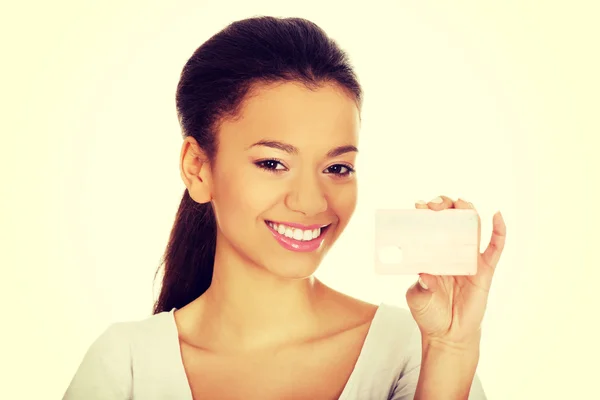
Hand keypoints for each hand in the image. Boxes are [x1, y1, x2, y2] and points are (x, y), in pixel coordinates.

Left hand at [405, 196, 506, 346]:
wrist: (447, 334)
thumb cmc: (429, 313)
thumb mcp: (418, 298)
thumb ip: (420, 287)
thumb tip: (425, 274)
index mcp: (431, 253)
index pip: (429, 226)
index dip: (425, 213)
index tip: (418, 206)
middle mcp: (450, 251)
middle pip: (451, 220)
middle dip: (444, 206)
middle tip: (434, 205)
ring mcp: (469, 258)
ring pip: (472, 227)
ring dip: (467, 210)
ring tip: (461, 202)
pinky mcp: (485, 269)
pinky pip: (495, 247)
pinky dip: (499, 231)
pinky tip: (497, 216)